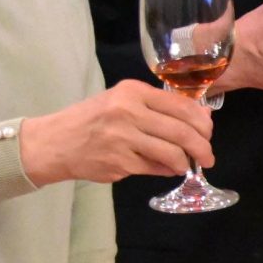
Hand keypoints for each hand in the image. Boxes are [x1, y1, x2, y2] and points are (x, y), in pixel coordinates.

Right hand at [20, 80, 214, 184]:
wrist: (54, 141)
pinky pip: (155, 168)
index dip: (202, 122)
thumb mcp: (121, 102)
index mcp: (132, 92)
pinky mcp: (119, 162)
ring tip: (189, 165)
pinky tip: (168, 168)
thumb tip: (202, 118)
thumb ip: (158, 108)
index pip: (181, 106)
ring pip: (172, 153)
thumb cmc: (92, 119)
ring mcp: (123, 139)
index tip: (208, 132)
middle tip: (208, 156)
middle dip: (202, 147)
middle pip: (182, 131)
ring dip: (187, 162)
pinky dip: (167, 170)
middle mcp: (128, 112)